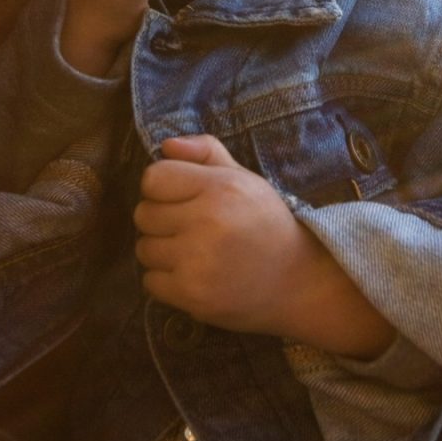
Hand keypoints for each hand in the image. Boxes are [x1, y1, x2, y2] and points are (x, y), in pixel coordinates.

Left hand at [135, 135, 394, 357]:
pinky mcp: (192, 295)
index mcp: (221, 188)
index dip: (163, 187)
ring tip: (193, 252)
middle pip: (143, 214)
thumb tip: (166, 146)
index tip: (182, 198)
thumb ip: (206, 152)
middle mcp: (207, 222)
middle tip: (191, 228)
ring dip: (163, 251)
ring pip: (144, 249)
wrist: (297, 280)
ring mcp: (197, 262)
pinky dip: (166, 280)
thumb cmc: (266, 223)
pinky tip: (194, 275)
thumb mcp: (245, 178)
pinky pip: (150, 281)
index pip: (153, 178)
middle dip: (162, 220)